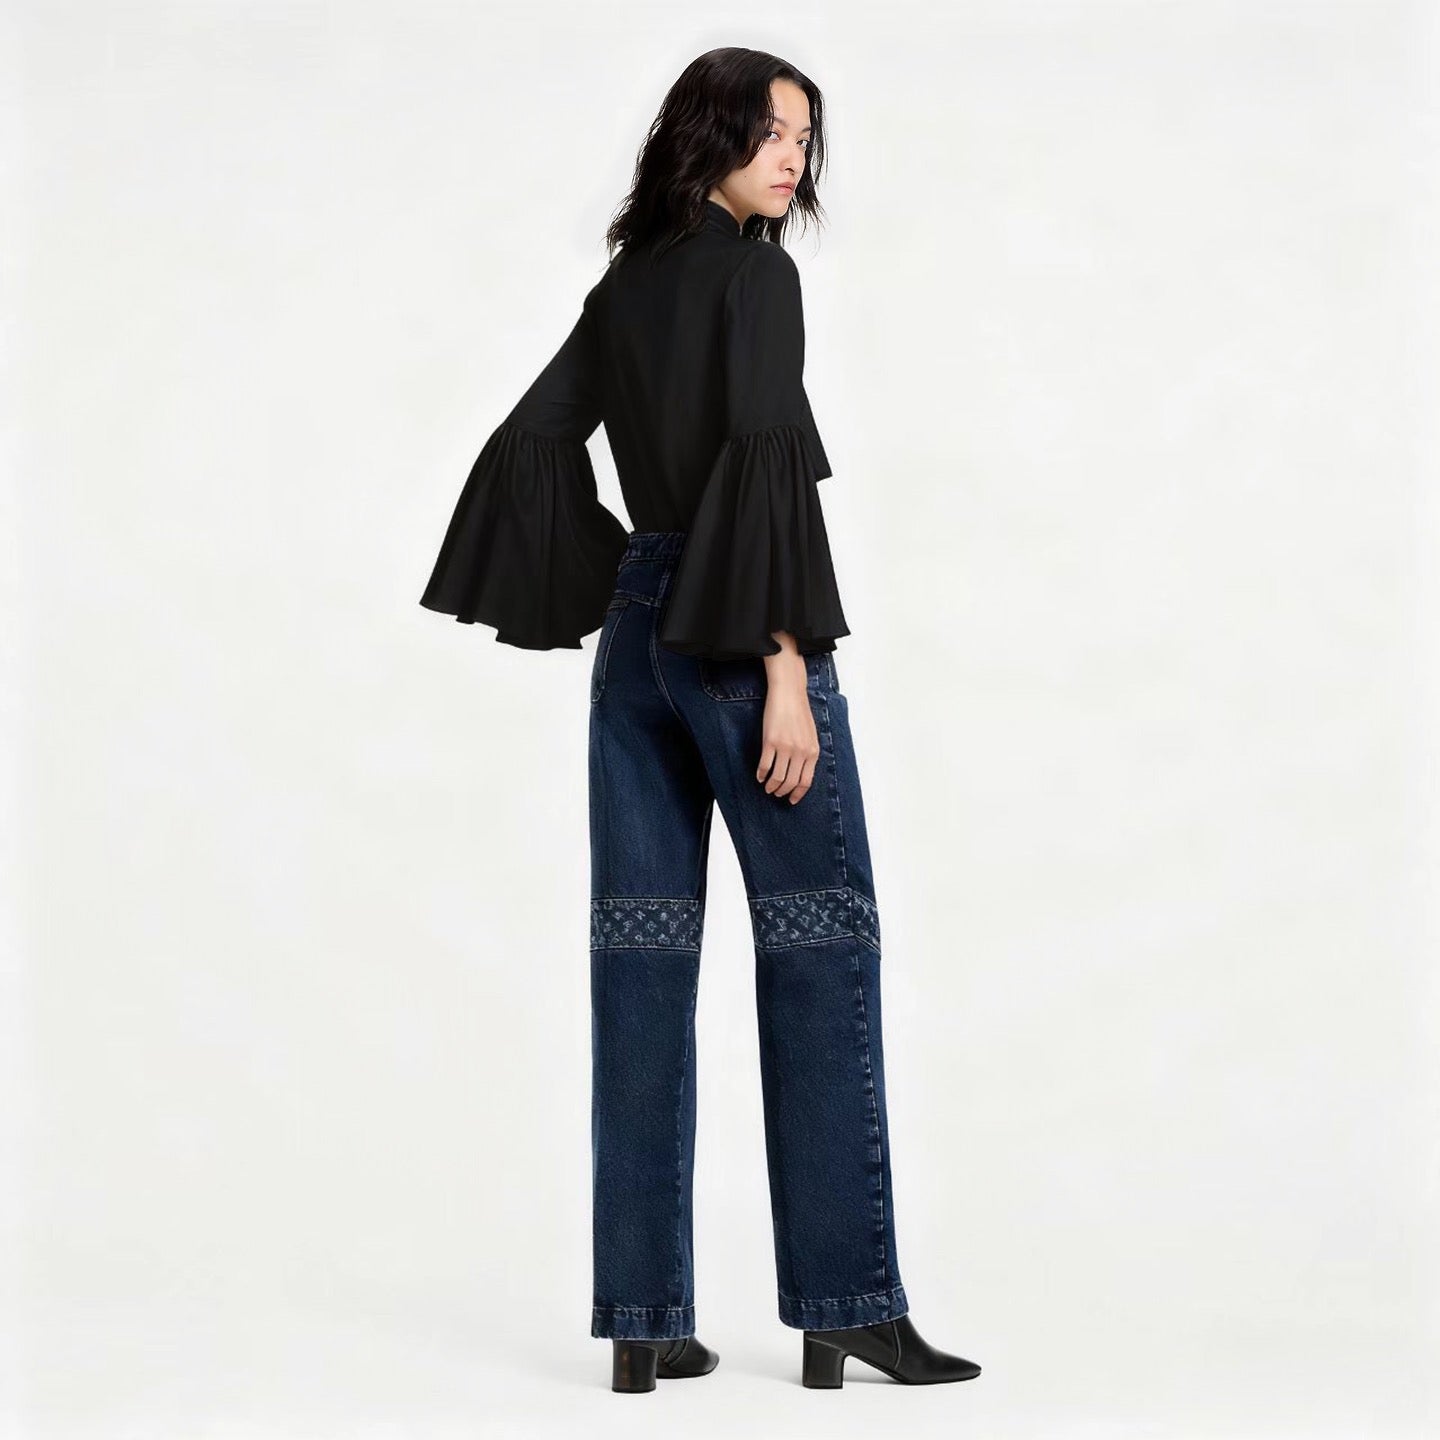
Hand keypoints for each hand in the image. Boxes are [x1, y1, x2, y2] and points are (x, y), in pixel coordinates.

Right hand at [757, 631, 818, 804]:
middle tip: (775, 793)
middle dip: (782, 791)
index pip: (806, 781)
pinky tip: (759, 775)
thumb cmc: (799, 711)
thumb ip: (808, 753)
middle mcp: (800, 752)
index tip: (791, 799)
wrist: (789, 693)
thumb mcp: (811, 734)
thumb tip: (800, 771)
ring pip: (777, 777)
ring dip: (771, 786)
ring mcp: (785, 747)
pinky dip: (760, 774)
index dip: (798, 794)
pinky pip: (764, 765)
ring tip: (767, 787)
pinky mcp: (770, 742)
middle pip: (791, 782)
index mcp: (813, 751)